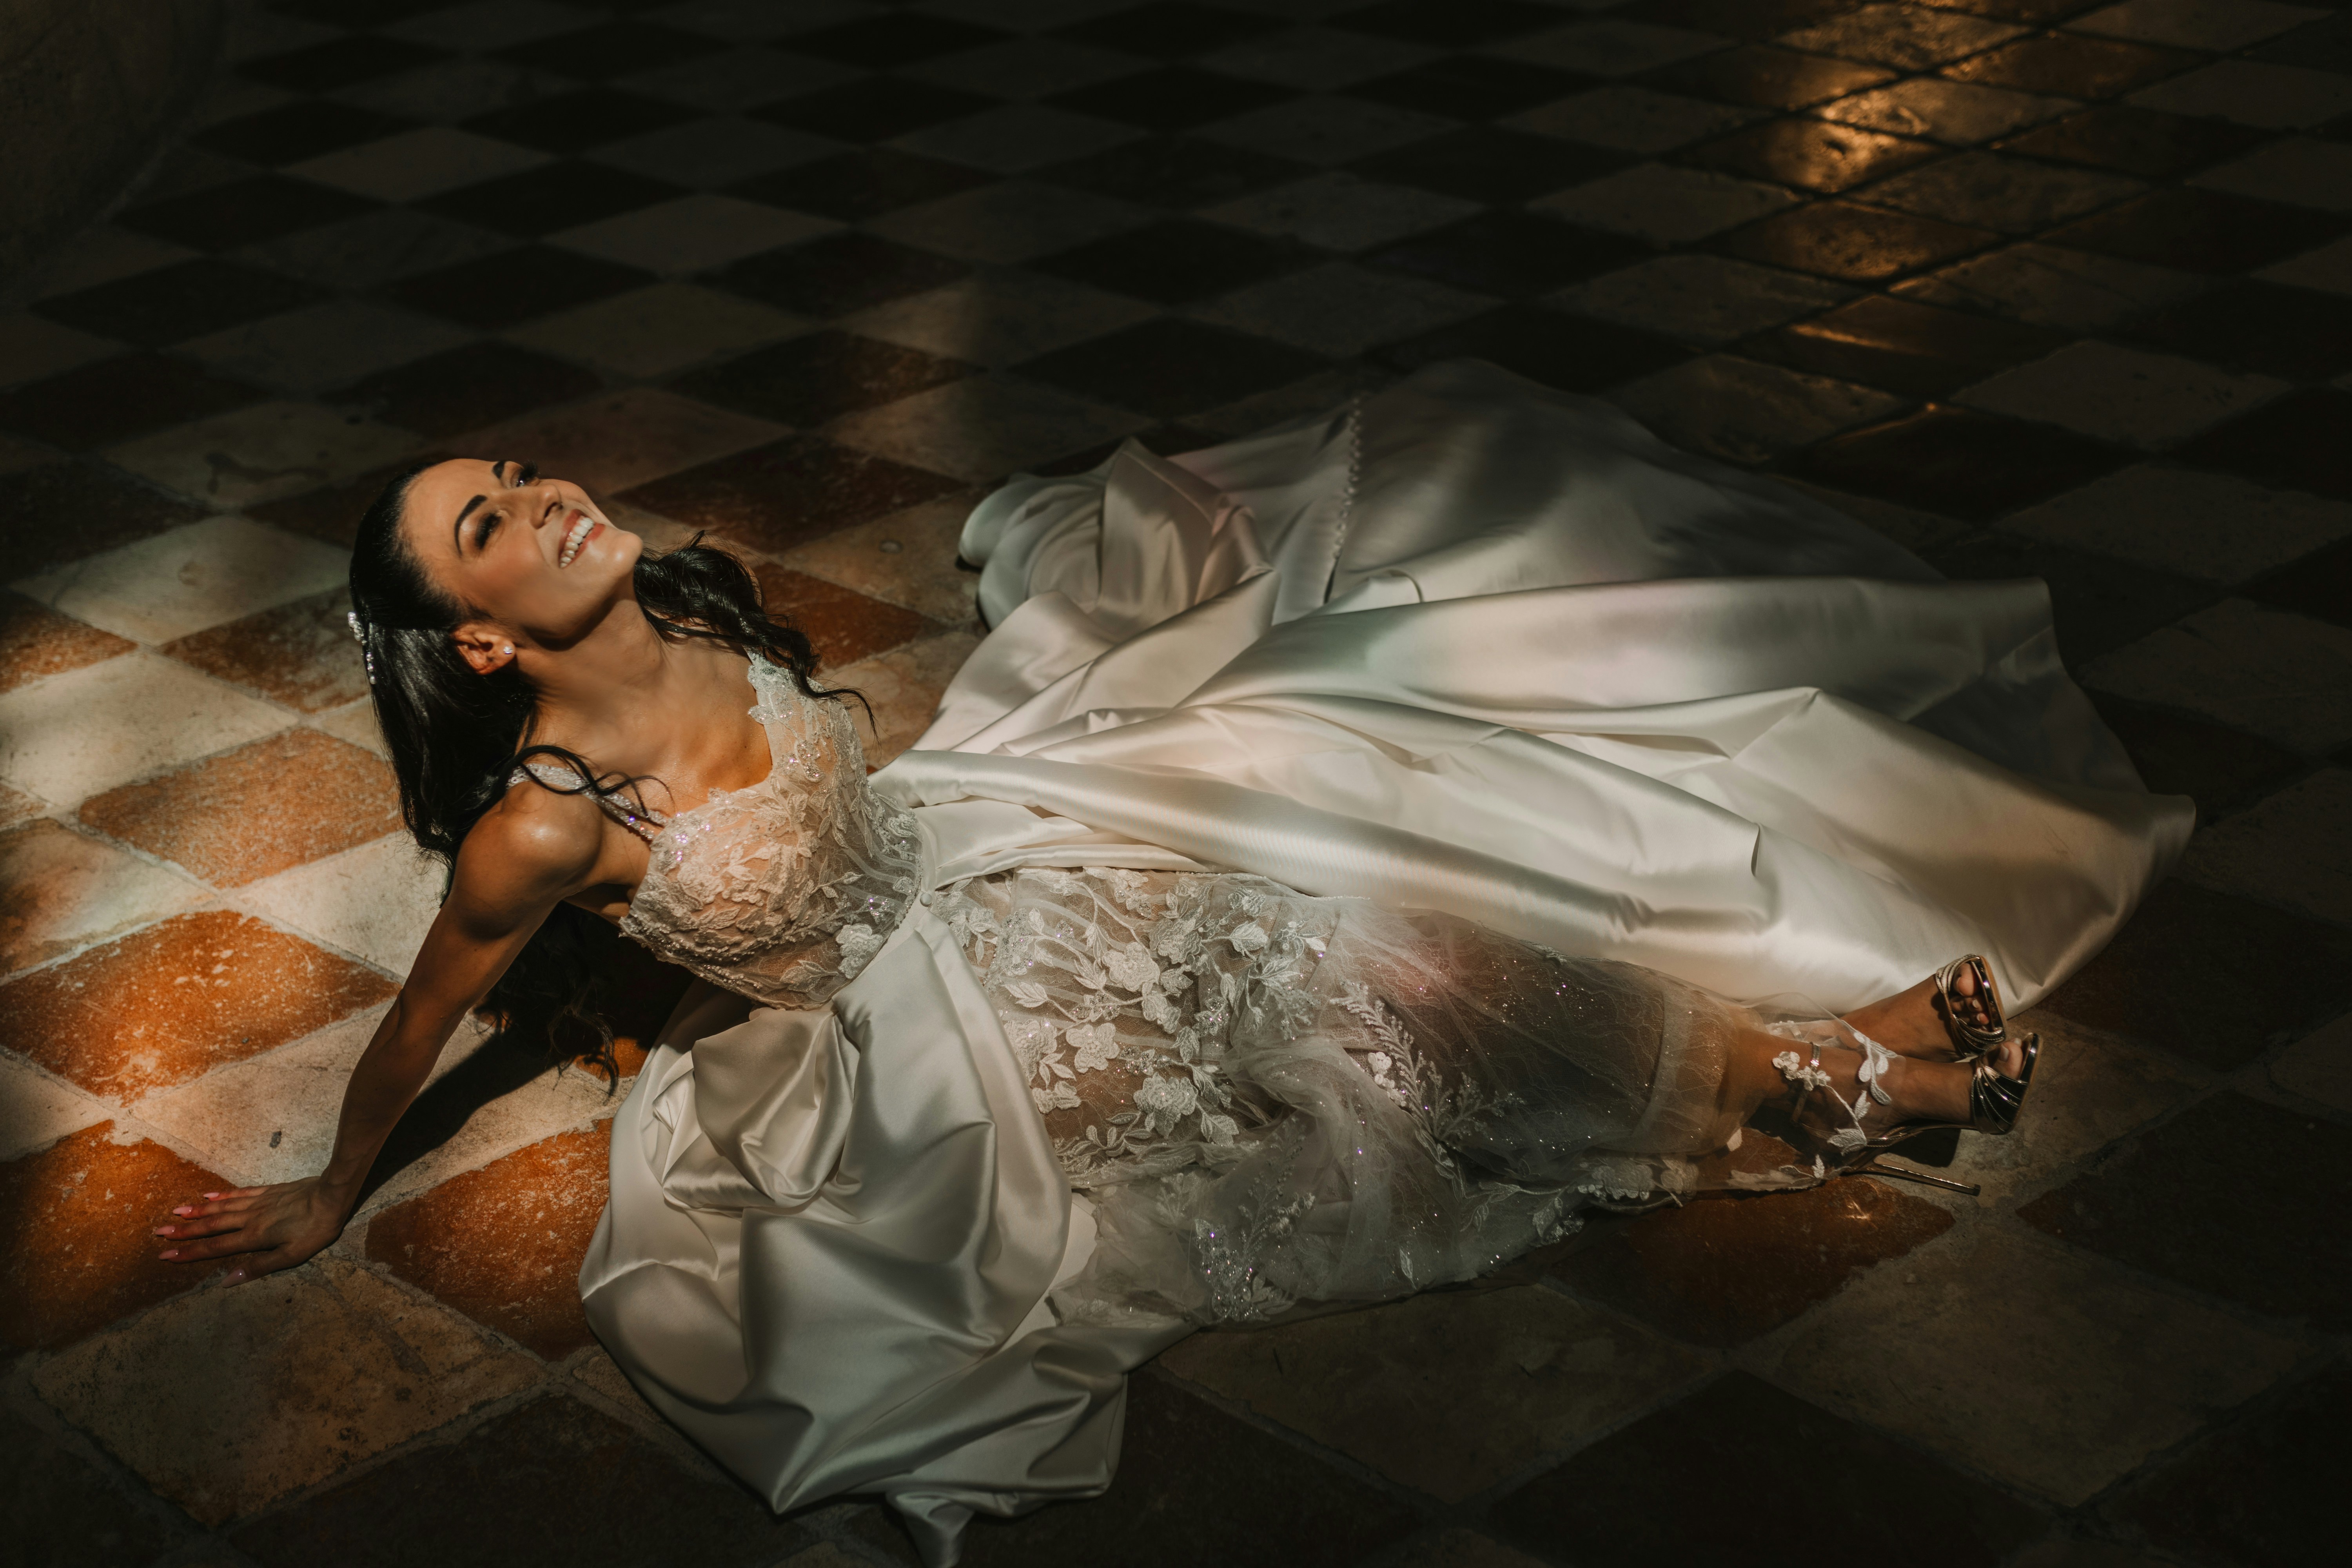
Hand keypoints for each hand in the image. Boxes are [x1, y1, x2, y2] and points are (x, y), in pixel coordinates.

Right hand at [152, 1176, 353, 1284]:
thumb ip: (258, 1267)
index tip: (165, 1255)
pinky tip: (207, 1196)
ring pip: (221, 1208)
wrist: (331, 1196)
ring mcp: (257, 1202)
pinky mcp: (267, 1191)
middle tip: (158, 1231)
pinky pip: (238, 1193)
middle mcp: (249, 1218)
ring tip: (175, 1212)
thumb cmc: (315, 1230)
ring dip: (197, 1211)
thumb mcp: (291, 1256)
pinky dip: (220, 1195)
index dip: (189, 1252)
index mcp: (253, 1237)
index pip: (214, 1248)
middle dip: (184, 1231)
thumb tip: (226, 1282)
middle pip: (211, 1226)